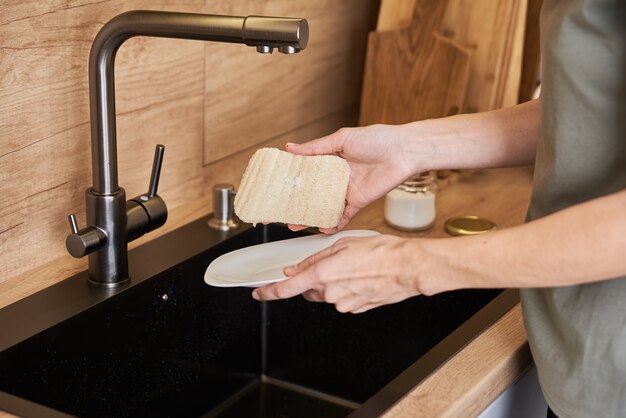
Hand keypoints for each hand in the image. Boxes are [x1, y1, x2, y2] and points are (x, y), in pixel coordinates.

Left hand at [252, 234, 428, 312]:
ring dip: (333, 282)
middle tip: (332, 264)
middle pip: (309, 290)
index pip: (285, 289)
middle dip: (313, 279)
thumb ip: (314, 257)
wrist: (408, 267)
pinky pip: (344, 299)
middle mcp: (330, 294)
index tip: (260, 293)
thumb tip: (296, 268)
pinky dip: (347, 289)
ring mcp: (344, 304)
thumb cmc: (381, 252)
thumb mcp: (342, 244)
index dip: (268, 292)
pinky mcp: (357, 309)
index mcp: (322, 275)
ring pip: (327, 295)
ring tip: (354, 267)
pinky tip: (361, 276)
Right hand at [286, 125, 418, 232]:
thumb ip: (316, 147)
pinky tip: (322, 229)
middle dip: (297, 204)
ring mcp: (347, 191)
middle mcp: (338, 178)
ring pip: (325, 207)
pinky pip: (344, 216)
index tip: (276, 188)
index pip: (307, 173)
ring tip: (295, 225)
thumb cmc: (377, 139)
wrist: (404, 151)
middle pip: (312, 194)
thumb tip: (290, 147)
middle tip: (281, 213)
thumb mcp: (342, 139)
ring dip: (311, 216)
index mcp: (331, 161)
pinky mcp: (359, 202)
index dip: (292, 181)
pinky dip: (333, 223)